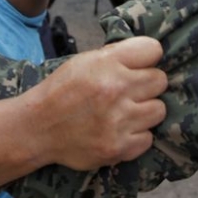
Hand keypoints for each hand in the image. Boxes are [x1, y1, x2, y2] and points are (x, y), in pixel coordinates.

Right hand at [27, 36, 166, 169]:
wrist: (37, 128)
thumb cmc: (62, 91)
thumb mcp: (84, 61)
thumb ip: (116, 56)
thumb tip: (147, 55)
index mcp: (107, 63)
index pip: (153, 50)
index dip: (147, 58)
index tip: (139, 66)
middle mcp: (116, 90)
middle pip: (160, 80)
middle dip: (147, 85)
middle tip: (130, 91)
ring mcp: (119, 121)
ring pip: (159, 110)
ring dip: (145, 111)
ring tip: (126, 112)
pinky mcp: (118, 147)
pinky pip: (148, 138)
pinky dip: (137, 136)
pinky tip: (120, 131)